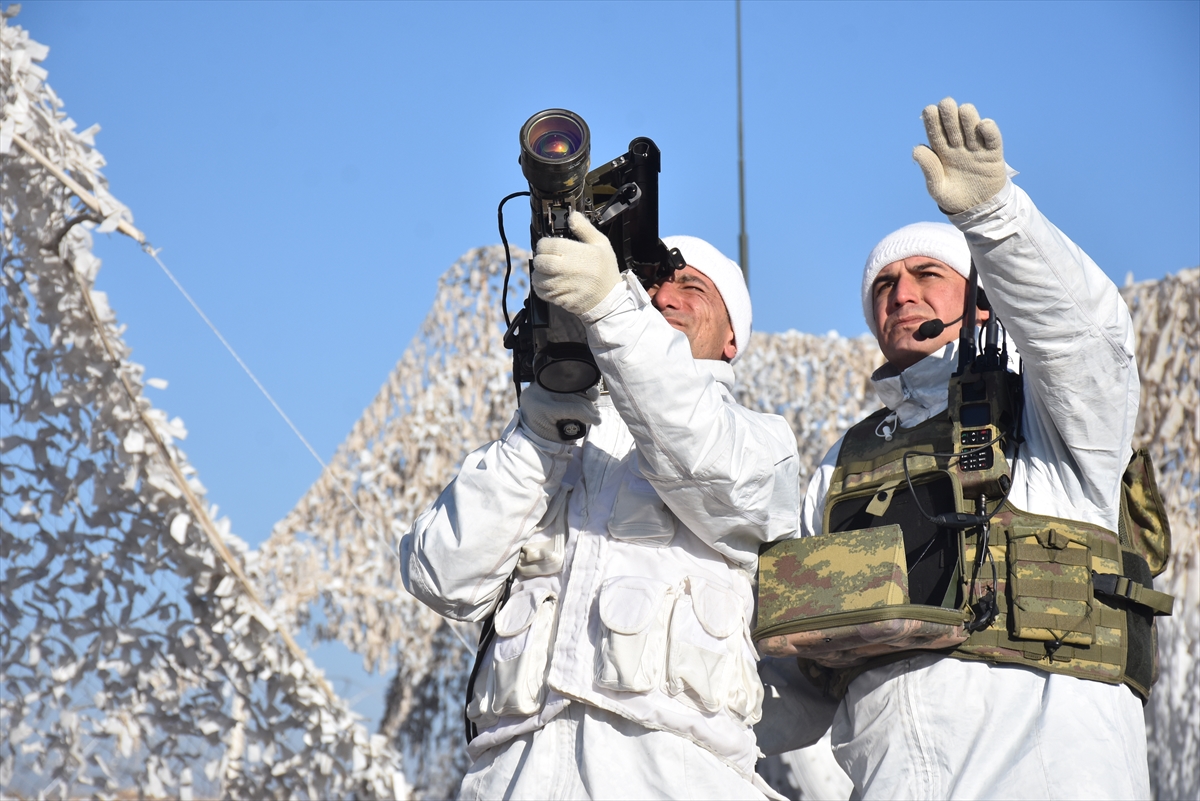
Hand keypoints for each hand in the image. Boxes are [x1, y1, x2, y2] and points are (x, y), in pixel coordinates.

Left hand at [519, 383, 600, 441]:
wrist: (525, 425)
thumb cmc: (542, 434)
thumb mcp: (557, 435)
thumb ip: (574, 426)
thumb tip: (595, 416)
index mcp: (540, 407)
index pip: (572, 408)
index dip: (587, 415)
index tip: (597, 421)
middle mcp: (540, 391)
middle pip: (575, 396)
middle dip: (589, 408)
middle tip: (596, 417)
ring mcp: (543, 384)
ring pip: (574, 388)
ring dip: (586, 398)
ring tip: (591, 410)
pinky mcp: (546, 381)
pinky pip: (567, 383)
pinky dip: (579, 390)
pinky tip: (587, 396)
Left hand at [532, 210, 620, 316]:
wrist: (609, 299)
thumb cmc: (605, 271)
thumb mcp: (601, 244)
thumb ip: (584, 228)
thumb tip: (573, 216)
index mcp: (575, 253)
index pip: (545, 245)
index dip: (545, 244)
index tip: (550, 246)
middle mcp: (565, 270)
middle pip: (539, 261)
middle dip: (541, 258)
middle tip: (550, 258)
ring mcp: (560, 286)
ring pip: (537, 277)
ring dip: (540, 273)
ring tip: (551, 271)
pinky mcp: (557, 298)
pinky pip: (540, 292)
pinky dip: (542, 287)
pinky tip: (552, 283)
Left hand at [913, 97, 1005, 213]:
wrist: (976, 209)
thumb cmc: (953, 197)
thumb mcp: (937, 188)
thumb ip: (929, 170)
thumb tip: (917, 149)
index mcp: (941, 151)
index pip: (935, 131)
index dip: (932, 119)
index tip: (930, 110)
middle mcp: (958, 145)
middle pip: (953, 124)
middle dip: (949, 113)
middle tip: (946, 104)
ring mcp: (976, 148)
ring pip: (972, 126)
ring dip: (967, 117)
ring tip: (963, 112)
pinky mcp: (993, 153)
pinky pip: (992, 138)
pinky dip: (989, 130)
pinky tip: (983, 124)